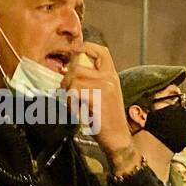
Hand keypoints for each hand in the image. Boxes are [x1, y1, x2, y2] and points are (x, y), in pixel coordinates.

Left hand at [61, 42, 128, 156]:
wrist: (118, 138)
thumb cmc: (107, 119)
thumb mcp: (105, 95)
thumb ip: (93, 82)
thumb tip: (71, 72)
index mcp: (112, 76)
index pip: (102, 51)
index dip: (86, 47)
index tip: (74, 50)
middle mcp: (110, 78)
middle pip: (78, 67)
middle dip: (67, 79)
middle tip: (67, 92)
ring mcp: (104, 88)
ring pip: (74, 80)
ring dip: (67, 92)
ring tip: (73, 103)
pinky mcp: (97, 99)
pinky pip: (74, 93)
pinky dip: (70, 103)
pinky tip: (76, 111)